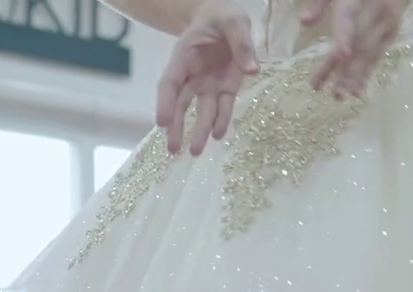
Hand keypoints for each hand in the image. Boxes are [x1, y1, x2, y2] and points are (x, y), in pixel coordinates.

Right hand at [156, 0, 259, 155]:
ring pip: (200, 111)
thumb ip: (241, 43)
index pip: (170, 83)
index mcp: (184, 57)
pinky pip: (222, 108)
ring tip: (196, 153)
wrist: (224, 19)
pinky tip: (218, 136)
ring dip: (198, 131)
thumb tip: (251, 70)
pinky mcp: (224, 89)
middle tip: (173, 150)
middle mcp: (192, 75)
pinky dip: (221, 121)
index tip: (161, 123)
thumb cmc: (222, 17)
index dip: (164, 103)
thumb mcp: (233, 21)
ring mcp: (207, 84)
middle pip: (181, 104)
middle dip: (177, 126)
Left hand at [303, 0, 406, 98]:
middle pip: (358, 44)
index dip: (345, 38)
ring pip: (368, 53)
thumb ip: (320, 3)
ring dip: (354, 77)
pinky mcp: (392, 33)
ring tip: (339, 97)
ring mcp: (388, 24)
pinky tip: (356, 92)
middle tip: (330, 93)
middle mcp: (377, 12)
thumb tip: (303, 22)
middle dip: (344, 69)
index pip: (348, 20)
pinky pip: (377, 56)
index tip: (340, 56)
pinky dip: (366, 73)